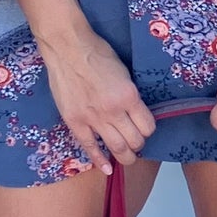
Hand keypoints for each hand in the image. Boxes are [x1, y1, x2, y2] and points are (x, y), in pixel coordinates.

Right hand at [16, 0, 153, 173]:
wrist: (67, 47)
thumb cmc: (97, 52)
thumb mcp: (124, 72)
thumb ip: (130, 94)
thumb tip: (135, 112)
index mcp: (129, 96)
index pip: (148, 127)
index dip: (148, 130)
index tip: (144, 129)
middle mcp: (113, 111)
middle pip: (134, 141)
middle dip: (138, 145)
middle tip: (136, 143)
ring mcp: (93, 118)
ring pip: (116, 149)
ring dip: (125, 157)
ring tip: (126, 157)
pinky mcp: (75, 122)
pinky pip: (89, 147)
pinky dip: (99, 161)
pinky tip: (106, 169)